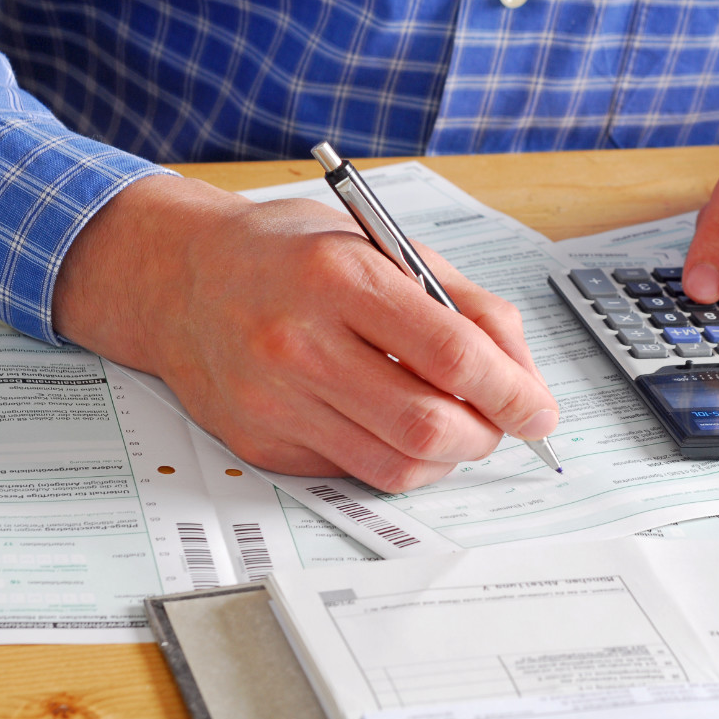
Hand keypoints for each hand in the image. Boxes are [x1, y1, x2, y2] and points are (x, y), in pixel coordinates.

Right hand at [53, 176, 558, 491]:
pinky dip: (398, 460)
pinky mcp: (262, 443)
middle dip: (487, 435)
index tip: (539, 410)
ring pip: (397, 465)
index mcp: (340, 278)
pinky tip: (397, 426)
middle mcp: (300, 343)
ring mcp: (275, 400)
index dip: (512, 391)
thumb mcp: (380, 246)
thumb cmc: (286, 254)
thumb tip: (521, 373)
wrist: (179, 278)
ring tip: (456, 425)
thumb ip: (462, 302)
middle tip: (501, 423)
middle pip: (428, 425)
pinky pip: (355, 472)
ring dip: (449, 456)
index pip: (452, 353)